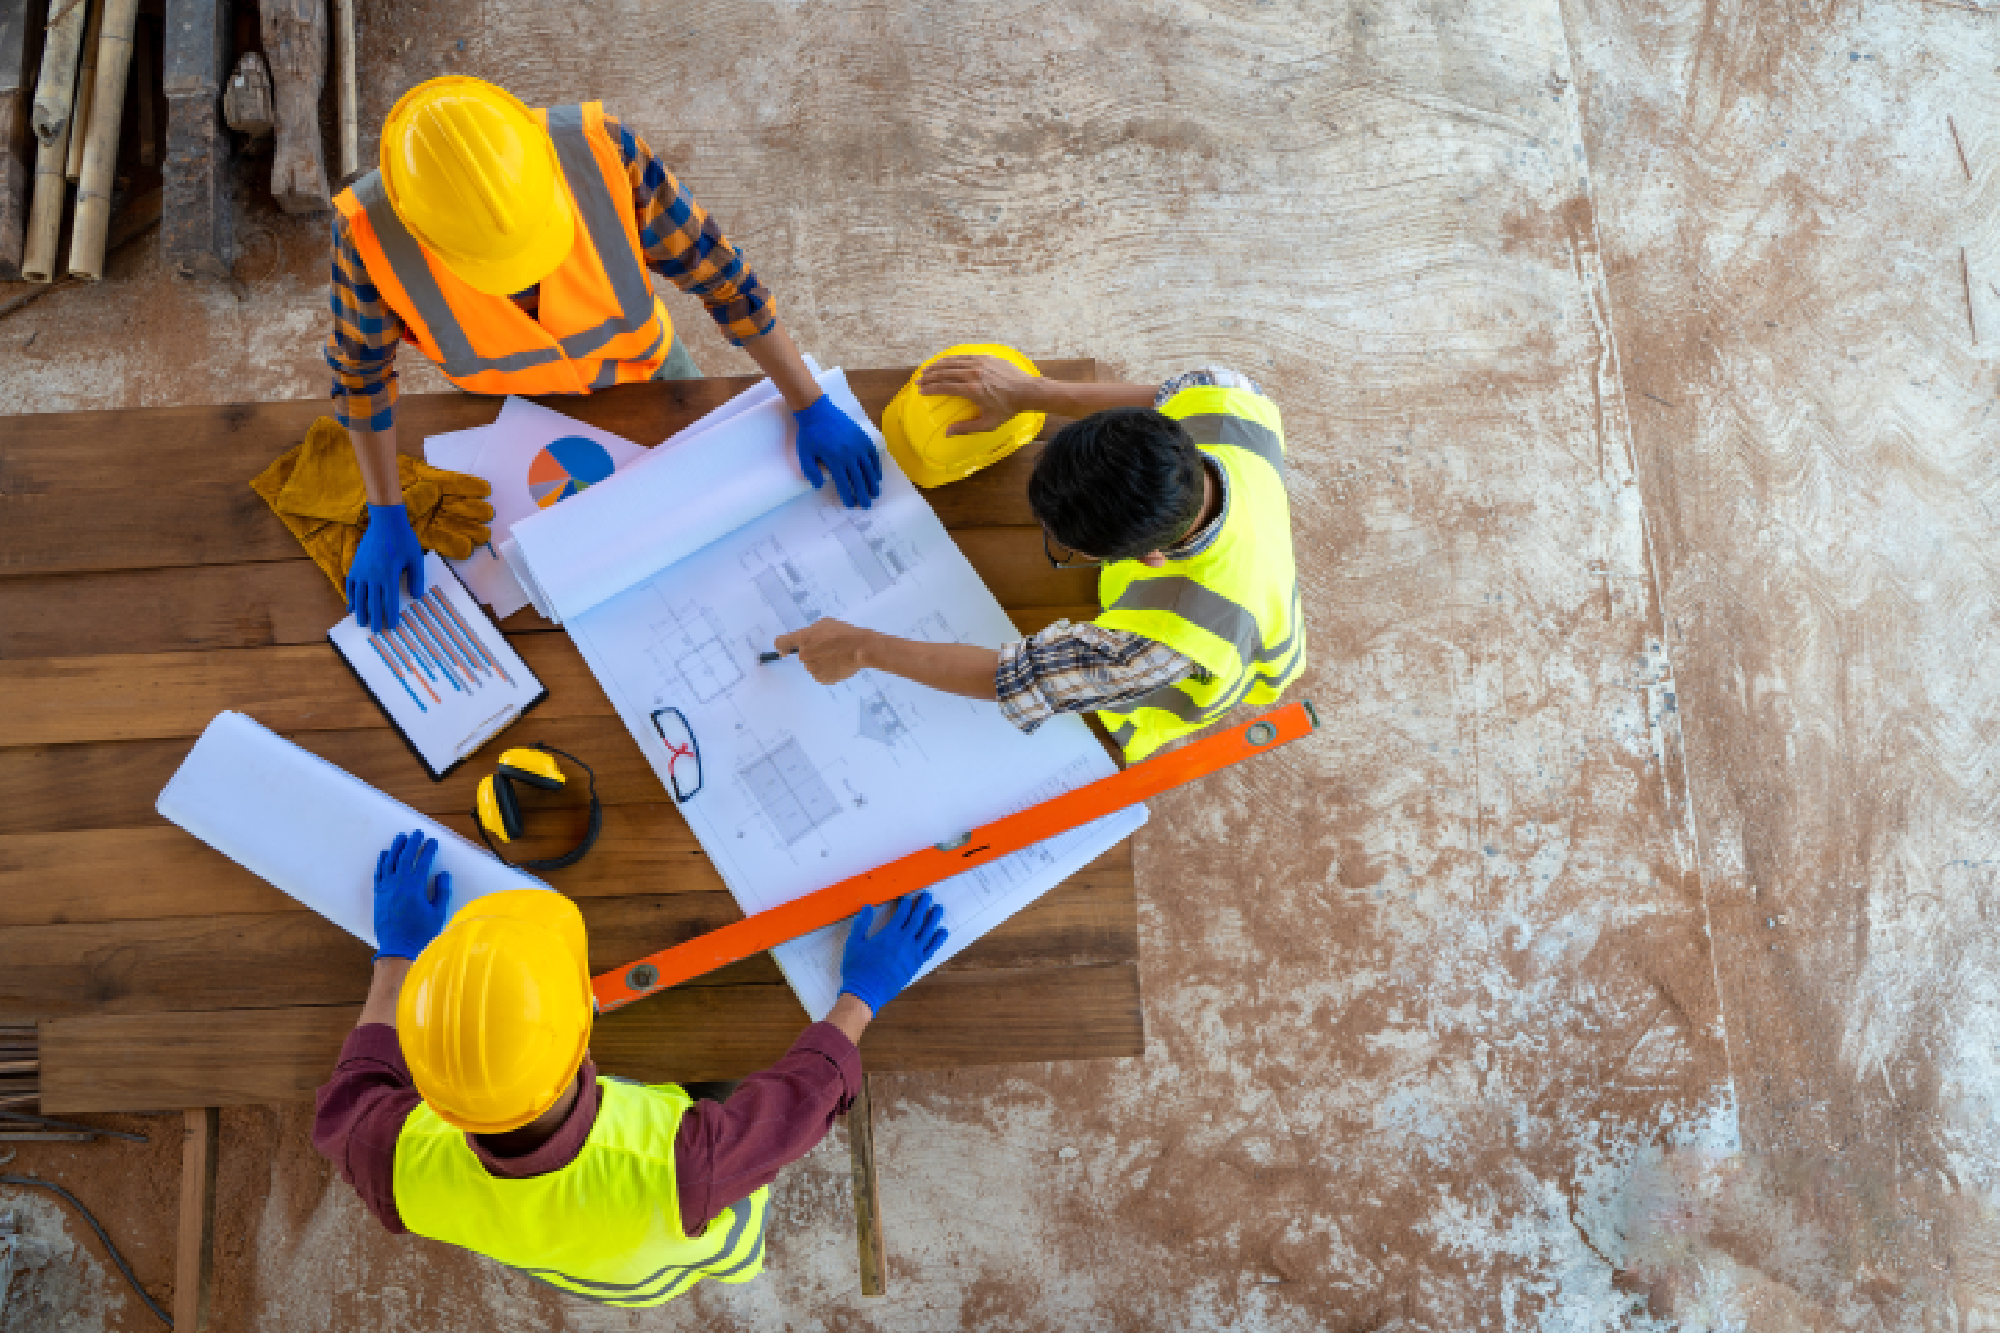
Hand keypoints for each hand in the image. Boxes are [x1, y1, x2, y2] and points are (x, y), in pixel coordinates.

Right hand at [346, 503, 424, 631]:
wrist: (385, 520)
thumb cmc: (403, 539)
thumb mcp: (415, 558)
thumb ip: (416, 578)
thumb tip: (417, 596)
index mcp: (388, 575)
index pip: (389, 601)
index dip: (390, 615)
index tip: (392, 626)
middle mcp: (372, 575)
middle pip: (372, 602)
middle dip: (374, 618)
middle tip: (376, 632)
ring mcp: (361, 570)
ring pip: (358, 596)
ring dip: (360, 611)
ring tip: (361, 622)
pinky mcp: (355, 565)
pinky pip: (350, 585)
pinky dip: (350, 596)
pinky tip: (352, 605)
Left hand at [372, 830, 451, 961]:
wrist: (398, 948)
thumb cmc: (420, 932)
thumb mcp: (438, 913)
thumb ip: (442, 892)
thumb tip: (443, 875)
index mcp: (415, 887)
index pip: (423, 862)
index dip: (429, 850)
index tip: (433, 842)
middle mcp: (398, 884)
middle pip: (405, 857)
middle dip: (412, 842)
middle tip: (417, 833)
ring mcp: (386, 888)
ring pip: (390, 861)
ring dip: (396, 848)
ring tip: (401, 837)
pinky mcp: (378, 894)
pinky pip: (379, 873)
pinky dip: (382, 861)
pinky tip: (385, 854)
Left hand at [773, 617, 877, 684]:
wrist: (861, 648)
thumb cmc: (843, 632)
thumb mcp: (825, 623)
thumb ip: (811, 631)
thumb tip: (805, 640)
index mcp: (803, 639)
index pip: (780, 643)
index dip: (783, 646)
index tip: (787, 649)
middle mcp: (805, 656)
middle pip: (802, 656)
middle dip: (811, 652)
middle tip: (827, 648)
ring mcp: (813, 669)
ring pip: (812, 665)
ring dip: (820, 662)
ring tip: (836, 656)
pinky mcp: (823, 679)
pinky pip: (821, 675)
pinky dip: (827, 671)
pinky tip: (838, 664)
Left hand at [793, 394, 882, 508]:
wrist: (817, 411)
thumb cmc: (809, 434)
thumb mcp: (804, 455)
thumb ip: (811, 472)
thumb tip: (820, 486)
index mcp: (835, 460)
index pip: (843, 483)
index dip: (848, 495)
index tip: (850, 504)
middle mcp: (850, 454)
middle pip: (859, 479)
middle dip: (863, 494)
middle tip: (867, 505)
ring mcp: (858, 445)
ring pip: (869, 469)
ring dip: (872, 483)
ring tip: (875, 494)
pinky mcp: (863, 438)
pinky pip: (873, 456)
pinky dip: (876, 467)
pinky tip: (877, 476)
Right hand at [838, 890, 947, 1013]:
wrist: (866, 992)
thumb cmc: (857, 967)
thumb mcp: (854, 942)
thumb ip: (861, 923)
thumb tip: (867, 906)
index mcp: (889, 934)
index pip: (902, 913)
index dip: (906, 902)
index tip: (908, 896)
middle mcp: (904, 941)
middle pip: (917, 919)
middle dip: (923, 905)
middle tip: (928, 895)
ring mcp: (913, 953)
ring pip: (927, 932)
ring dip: (934, 919)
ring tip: (939, 908)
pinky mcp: (916, 965)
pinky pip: (930, 949)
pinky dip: (938, 940)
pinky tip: (942, 932)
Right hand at [916, 355, 1041, 435]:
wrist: (1027, 391)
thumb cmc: (1008, 409)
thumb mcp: (988, 423)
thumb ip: (966, 428)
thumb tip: (947, 433)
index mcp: (972, 390)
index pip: (945, 387)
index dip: (930, 388)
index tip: (921, 390)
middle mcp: (973, 374)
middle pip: (945, 373)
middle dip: (930, 376)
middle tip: (919, 380)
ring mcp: (979, 363)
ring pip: (952, 362)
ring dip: (937, 366)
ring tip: (927, 369)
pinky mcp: (985, 357)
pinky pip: (964, 356)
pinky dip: (951, 359)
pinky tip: (944, 361)